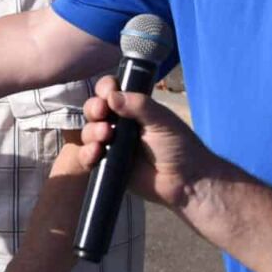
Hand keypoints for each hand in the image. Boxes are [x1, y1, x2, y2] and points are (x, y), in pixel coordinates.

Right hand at [78, 76, 212, 209]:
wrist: (185, 183)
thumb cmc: (180, 147)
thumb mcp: (162, 121)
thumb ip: (139, 105)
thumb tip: (112, 96)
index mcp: (134, 109)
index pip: (111, 92)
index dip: (105, 89)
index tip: (105, 93)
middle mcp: (120, 124)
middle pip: (94, 109)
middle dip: (93, 109)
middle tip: (102, 114)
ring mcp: (112, 145)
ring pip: (88, 131)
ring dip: (91, 131)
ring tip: (105, 137)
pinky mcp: (107, 165)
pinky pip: (88, 157)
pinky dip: (87, 153)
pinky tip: (95, 153)